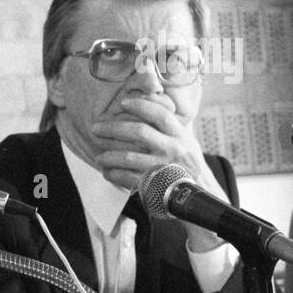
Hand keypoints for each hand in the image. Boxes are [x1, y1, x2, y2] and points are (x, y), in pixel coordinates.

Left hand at [92, 97, 224, 250]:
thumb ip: (170, 123)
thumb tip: (152, 98)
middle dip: (113, 128)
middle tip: (95, 128)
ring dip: (108, 156)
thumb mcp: (186, 140)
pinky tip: (107, 172)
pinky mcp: (155, 186)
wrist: (197, 195)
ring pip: (129, 157)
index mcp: (180, 136)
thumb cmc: (186, 163)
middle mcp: (173, 149)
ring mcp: (164, 168)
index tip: (122, 103)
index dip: (141, 106)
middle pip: (139, 132)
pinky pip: (127, 178)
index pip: (160, 115)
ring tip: (98, 157)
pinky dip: (114, 174)